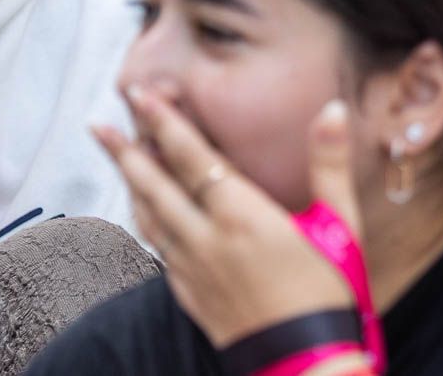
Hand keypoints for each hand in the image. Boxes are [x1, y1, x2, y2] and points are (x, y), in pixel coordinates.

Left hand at [94, 88, 364, 348]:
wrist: (306, 363)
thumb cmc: (328, 292)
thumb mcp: (340, 223)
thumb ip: (329, 164)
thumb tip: (331, 110)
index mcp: (243, 216)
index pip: (193, 158)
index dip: (166, 123)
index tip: (143, 94)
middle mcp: (208, 239)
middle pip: (156, 185)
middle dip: (127, 149)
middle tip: (101, 122)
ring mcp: (193, 269)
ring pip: (148, 217)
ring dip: (129, 182)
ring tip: (114, 156)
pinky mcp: (189, 294)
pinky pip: (156, 247)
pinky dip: (143, 220)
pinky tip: (142, 212)